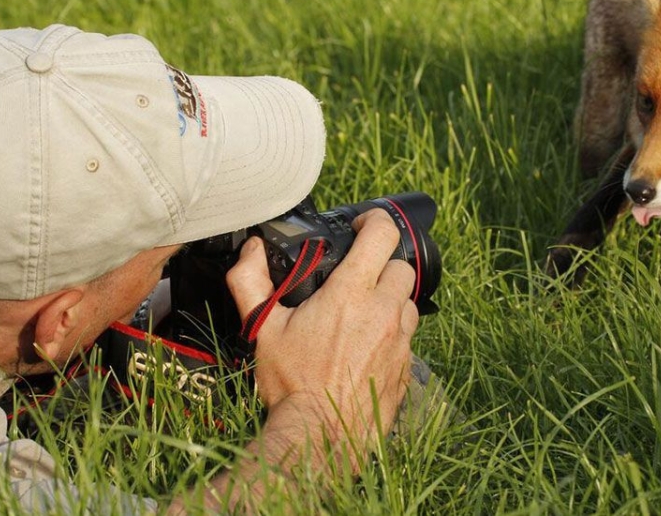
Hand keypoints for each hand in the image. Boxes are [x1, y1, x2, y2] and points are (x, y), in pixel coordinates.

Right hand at [226, 208, 418, 471]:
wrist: (321, 439)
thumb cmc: (292, 384)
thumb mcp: (263, 331)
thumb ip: (251, 283)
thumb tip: (251, 250)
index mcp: (350, 294)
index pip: (382, 234)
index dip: (374, 221)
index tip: (361, 227)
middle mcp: (383, 311)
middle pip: (402, 267)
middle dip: (383, 266)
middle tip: (359, 280)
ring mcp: (400, 340)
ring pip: (408, 302)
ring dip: (391, 302)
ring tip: (363, 317)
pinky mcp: (407, 366)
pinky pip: (408, 337)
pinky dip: (393, 334)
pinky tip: (368, 349)